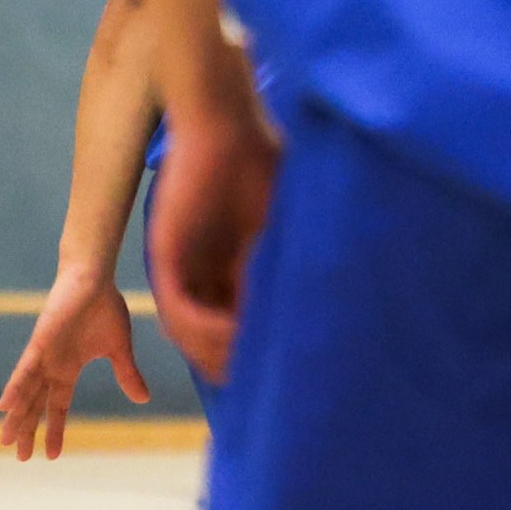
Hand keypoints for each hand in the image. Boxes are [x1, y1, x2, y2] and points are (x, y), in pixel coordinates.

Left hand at [0, 265, 148, 459]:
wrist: (94, 278)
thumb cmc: (104, 307)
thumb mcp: (119, 349)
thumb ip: (127, 375)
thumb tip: (143, 400)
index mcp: (68, 369)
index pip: (59, 406)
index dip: (55, 429)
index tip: (51, 456)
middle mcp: (51, 366)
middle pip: (36, 405)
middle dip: (28, 430)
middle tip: (19, 457)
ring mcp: (43, 355)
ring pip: (26, 393)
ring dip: (17, 416)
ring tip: (6, 439)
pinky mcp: (40, 342)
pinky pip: (25, 370)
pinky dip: (15, 387)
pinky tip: (5, 406)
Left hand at [145, 50, 278, 383]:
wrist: (220, 121)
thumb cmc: (260, 158)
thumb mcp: (285, 223)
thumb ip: (296, 259)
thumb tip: (344, 297)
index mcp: (225, 263)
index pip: (236, 321)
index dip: (257, 350)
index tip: (288, 372)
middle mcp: (199, 270)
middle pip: (210, 335)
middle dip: (236, 363)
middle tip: (270, 388)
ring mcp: (181, 265)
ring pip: (192, 330)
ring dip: (220, 355)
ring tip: (251, 371)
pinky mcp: (166, 255)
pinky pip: (180, 308)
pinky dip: (206, 330)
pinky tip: (236, 340)